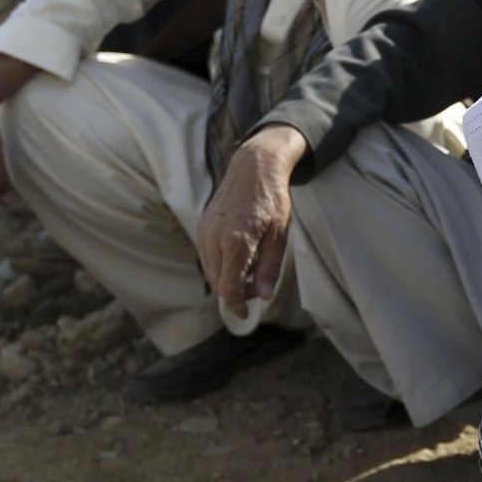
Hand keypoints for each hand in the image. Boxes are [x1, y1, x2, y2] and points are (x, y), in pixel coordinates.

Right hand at [195, 125, 304, 319]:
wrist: (253, 167)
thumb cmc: (271, 199)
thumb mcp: (280, 234)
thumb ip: (270, 267)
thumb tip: (263, 295)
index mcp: (236, 241)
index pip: (228, 288)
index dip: (237, 306)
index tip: (246, 314)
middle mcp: (214, 238)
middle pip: (218, 283)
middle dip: (236, 292)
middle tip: (258, 285)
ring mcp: (204, 232)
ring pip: (210, 272)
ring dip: (228, 279)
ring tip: (252, 267)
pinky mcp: (202, 227)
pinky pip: (207, 257)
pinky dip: (221, 265)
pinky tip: (240, 254)